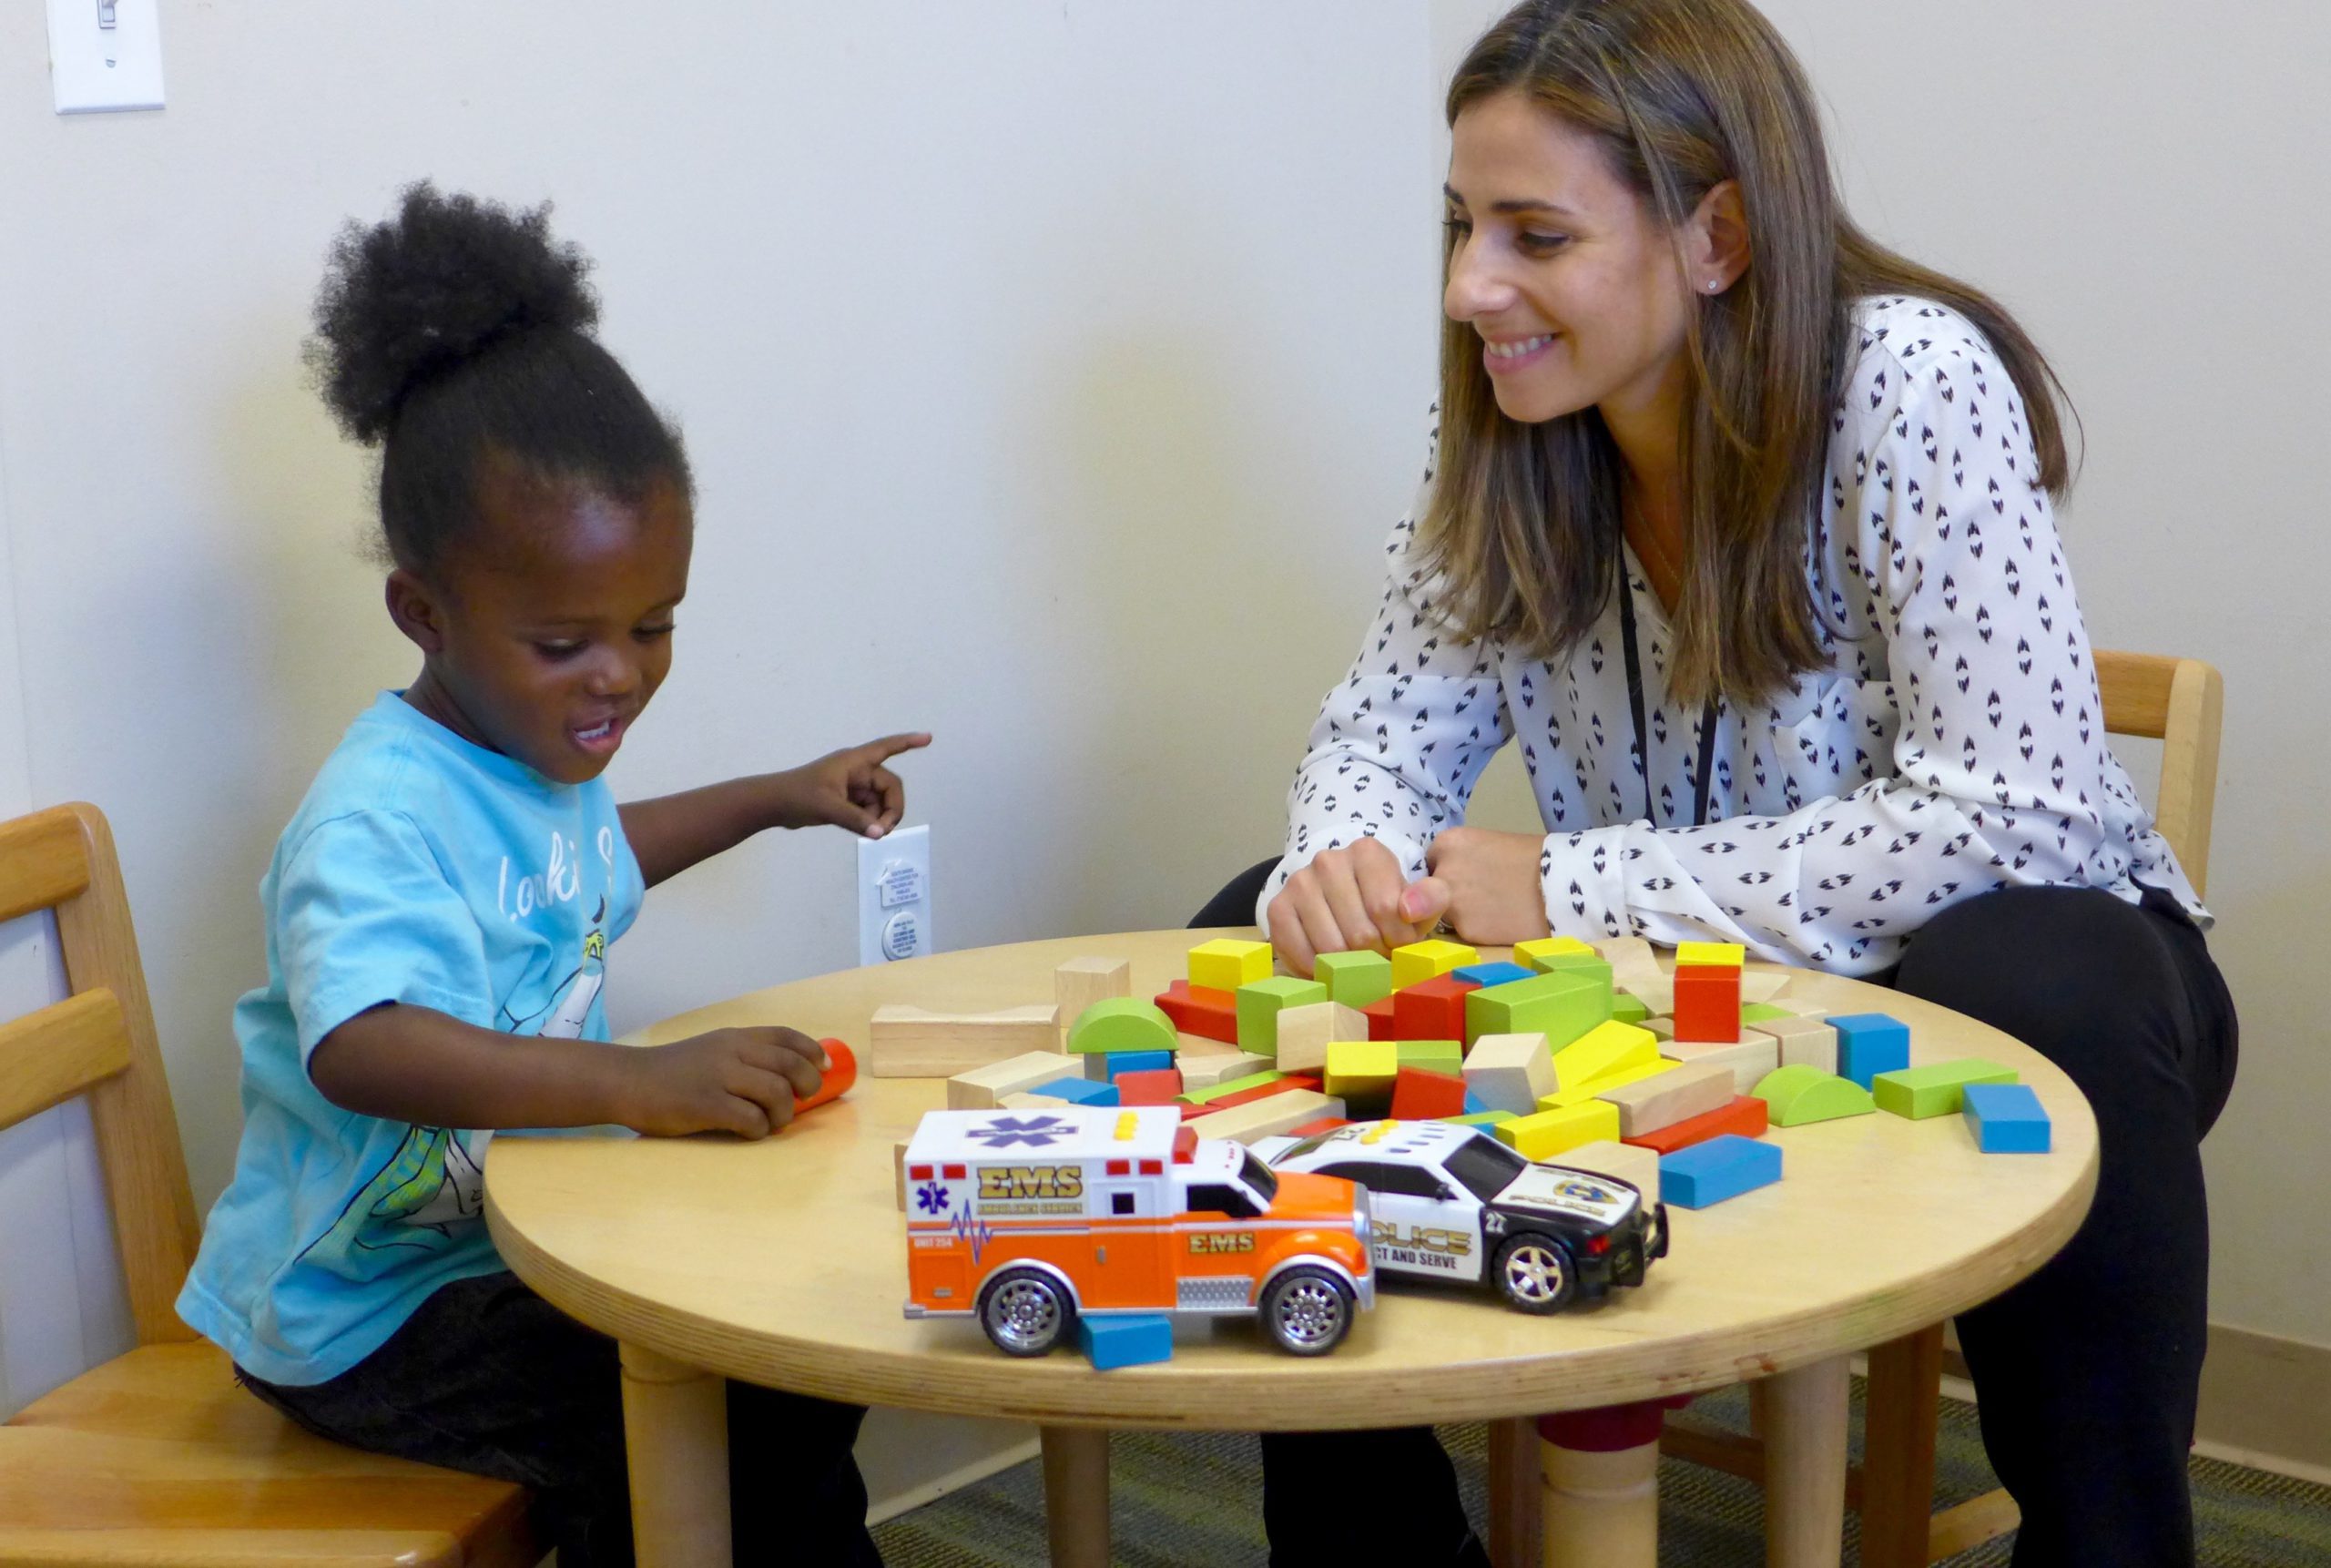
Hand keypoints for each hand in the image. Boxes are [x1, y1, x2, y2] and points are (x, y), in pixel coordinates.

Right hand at [612, 1027, 828, 1138]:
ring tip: (773, 1122)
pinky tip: (750, 1132)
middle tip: (803, 1100)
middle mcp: (731, 1052)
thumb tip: (786, 1077)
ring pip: (776, 1092)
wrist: (629, 1081)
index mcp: (735, 1037)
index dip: (811, 1050)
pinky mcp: (706, 1105)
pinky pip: (751, 1119)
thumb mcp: (711, 1050)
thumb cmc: (672, 1071)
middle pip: (790, 1064)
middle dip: (808, 1084)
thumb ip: (744, 1057)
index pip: (786, 1036)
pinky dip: (759, 1130)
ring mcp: (719, 1077)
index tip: (822, 1066)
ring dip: (784, 1113)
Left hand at [777, 732, 930, 837]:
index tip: (928, 738)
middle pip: (889, 787)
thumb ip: (856, 820)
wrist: (774, 805)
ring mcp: (852, 786)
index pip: (886, 747)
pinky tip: (862, 830)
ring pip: (880, 801)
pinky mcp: (846, 800)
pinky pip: (869, 809)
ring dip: (879, 817)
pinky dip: (870, 820)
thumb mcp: (829, 807)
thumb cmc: (798, 796)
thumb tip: (880, 833)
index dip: (908, 742)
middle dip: (891, 808)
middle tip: (883, 830)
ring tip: (869, 832)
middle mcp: (857, 771)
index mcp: (854, 762)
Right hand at [1267, 837, 1439, 976]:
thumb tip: (1408, 911)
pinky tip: (1329, 965)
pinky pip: (1300, 953)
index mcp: (1367, 852)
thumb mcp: (1419, 898)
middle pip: (1359, 933)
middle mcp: (1329, 861)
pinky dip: (1318, 969)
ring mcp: (1300, 882)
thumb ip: (1431, 898)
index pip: (1386, 909)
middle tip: (1378, 954)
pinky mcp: (1278, 907)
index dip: (1399, 939)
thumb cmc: (1387, 902)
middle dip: (1375, 955)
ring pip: (1331, 947)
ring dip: (1348, 965)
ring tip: (1357, 959)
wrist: (1344, 896)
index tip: (1399, 942)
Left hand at [1412, 827, 1550, 945]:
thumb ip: (1463, 859)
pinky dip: (1478, 929)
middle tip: (1481, 895)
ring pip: (1444, 914)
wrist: (1562, 884)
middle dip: (1448, 894)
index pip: (1430, 862)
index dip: (1447, 871)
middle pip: (1430, 889)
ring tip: (1494, 909)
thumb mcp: (1489, 845)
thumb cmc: (1533, 858)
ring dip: (1462, 914)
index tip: (1467, 876)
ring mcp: (1451, 903)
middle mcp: (1442, 872)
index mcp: (1448, 843)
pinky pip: (1464, 931)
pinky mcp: (1466, 930)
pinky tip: (1501, 922)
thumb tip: (1451, 875)